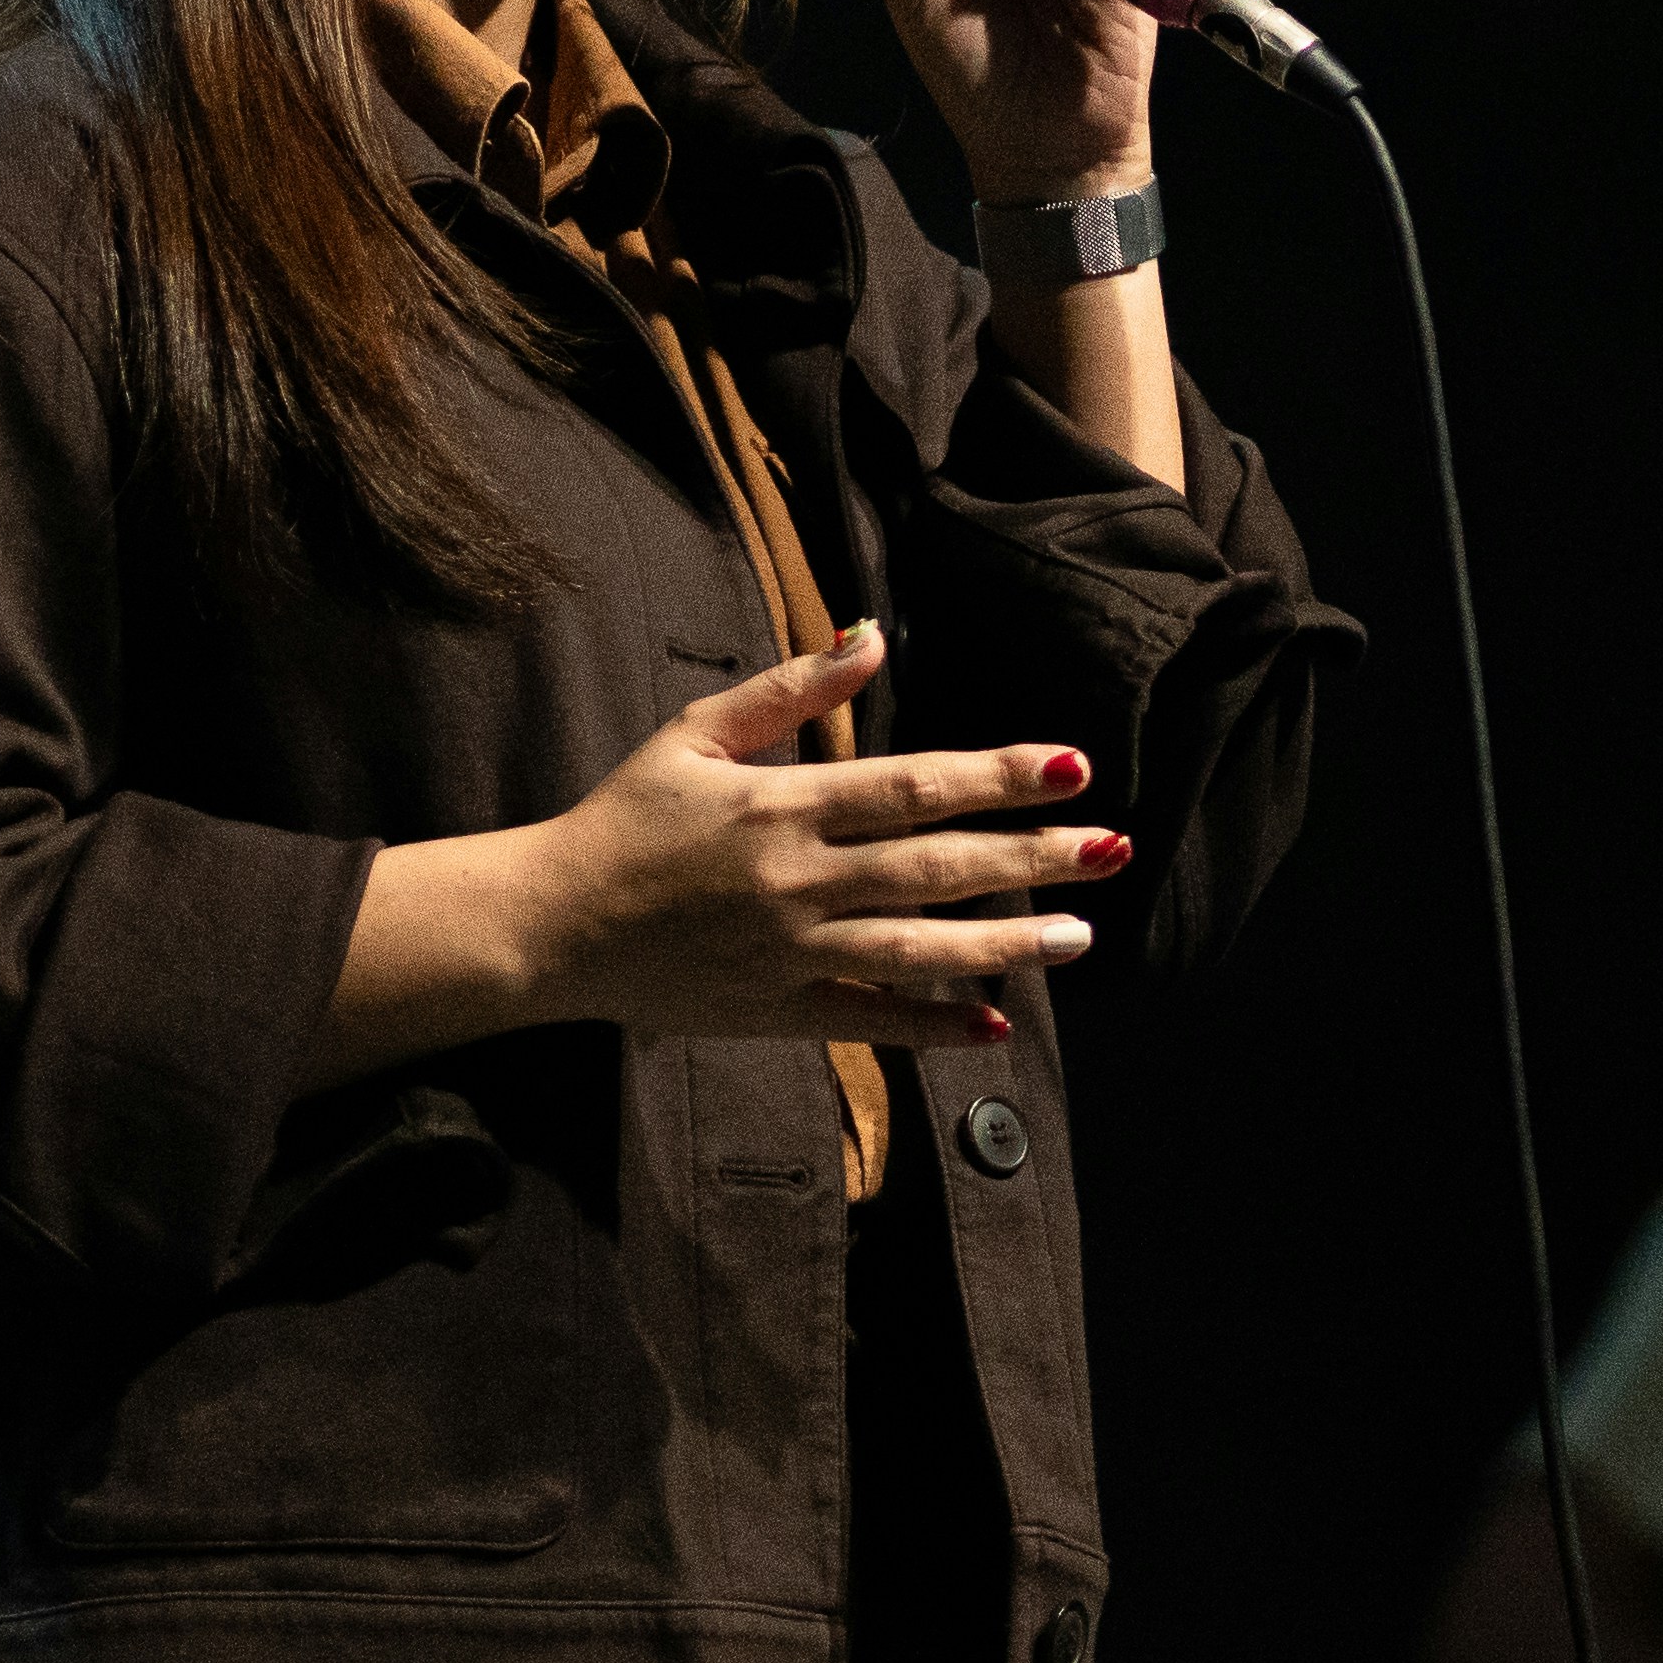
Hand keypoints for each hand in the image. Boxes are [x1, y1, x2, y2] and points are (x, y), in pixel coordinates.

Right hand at [332, 629, 1116, 1071]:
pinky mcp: (777, 1011)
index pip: (914, 786)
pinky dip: (933, 1025)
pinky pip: (871, 1020)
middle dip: (1033, 858)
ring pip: (921, 947)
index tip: (1071, 766)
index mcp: (781, 806)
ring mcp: (791, 953)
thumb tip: (871, 636)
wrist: (551, 926)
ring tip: (1081, 936)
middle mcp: (797, 881)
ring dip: (1009, 943)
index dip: (998, 776)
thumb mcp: (696, 735)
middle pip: (938, 867)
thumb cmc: (623, 820)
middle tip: (1112, 849)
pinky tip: (994, 1025)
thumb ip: (790, 691)